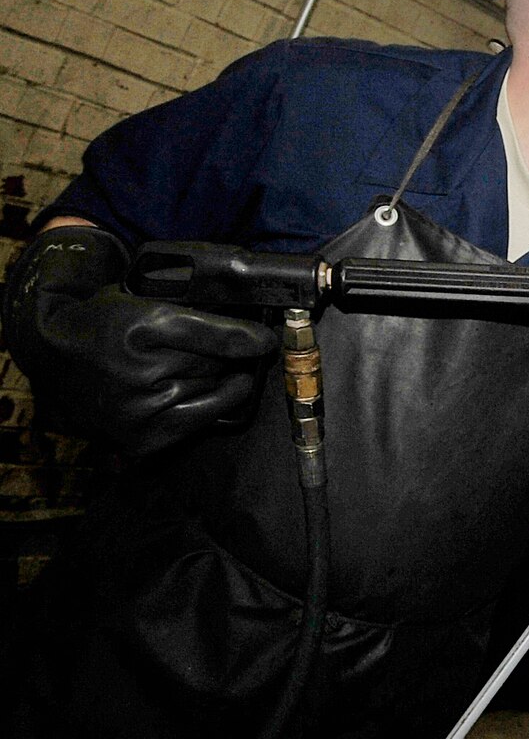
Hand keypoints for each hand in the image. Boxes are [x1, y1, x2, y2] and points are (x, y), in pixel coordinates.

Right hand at [3, 226, 278, 457]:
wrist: (52, 358)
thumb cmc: (104, 323)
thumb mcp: (144, 301)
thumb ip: (196, 314)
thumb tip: (255, 338)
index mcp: (141, 327)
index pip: (217, 336)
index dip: (248, 337)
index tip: (267, 340)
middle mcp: (141, 371)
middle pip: (215, 365)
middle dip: (223, 358)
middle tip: (219, 354)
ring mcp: (140, 409)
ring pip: (209, 393)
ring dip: (215, 383)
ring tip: (205, 373)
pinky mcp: (141, 437)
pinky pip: (197, 422)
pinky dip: (207, 408)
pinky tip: (202, 395)